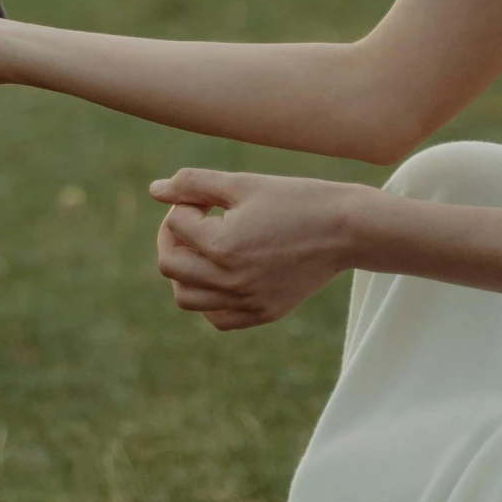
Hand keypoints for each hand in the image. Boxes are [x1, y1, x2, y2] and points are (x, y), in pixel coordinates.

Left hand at [150, 167, 362, 329]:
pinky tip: (221, 274)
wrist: (347, 229)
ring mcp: (247, 301)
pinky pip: (217, 318)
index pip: (175, 224)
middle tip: (193, 219)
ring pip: (186, 298)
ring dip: (184, 271)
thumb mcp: (242, 183)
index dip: (185, 203)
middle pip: (169, 265)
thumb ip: (193, 184)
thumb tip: (154, 190)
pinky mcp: (263, 312)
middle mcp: (231, 281)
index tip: (210, 197)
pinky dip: (208, 299)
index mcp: (222, 246)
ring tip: (202, 248)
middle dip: (172, 237)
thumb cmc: (296, 199)